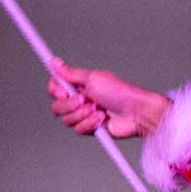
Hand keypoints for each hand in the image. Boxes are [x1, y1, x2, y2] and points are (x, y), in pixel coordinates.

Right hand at [47, 59, 168, 138]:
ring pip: (67, 120)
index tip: (65, 91)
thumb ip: (70, 73)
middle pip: (57, 107)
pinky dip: (90, 123)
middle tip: (85, 99)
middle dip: (70, 105)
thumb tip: (54, 62)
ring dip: (83, 114)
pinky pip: (79, 130)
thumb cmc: (119, 92)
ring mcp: (84, 116)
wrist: (135, 112)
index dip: (56, 91)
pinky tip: (102, 119)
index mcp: (78, 86)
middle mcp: (79, 101)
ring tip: (98, 109)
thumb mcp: (92, 78)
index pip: (54, 89)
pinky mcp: (90, 129)